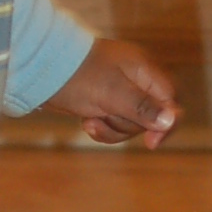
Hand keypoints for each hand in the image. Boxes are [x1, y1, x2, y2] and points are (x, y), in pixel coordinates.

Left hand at [48, 37, 179, 148]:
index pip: (170, 100)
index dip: (166, 123)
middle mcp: (135, 79)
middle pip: (151, 116)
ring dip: (111, 128)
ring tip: (90, 120)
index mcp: (143, 70)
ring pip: (131, 122)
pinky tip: (86, 121)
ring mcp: (119, 90)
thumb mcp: (112, 94)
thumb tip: (171, 119)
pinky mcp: (104, 100)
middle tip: (104, 116)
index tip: (150, 142)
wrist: (39, 69)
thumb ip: (143, 107)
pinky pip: (114, 122)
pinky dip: (102, 127)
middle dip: (127, 125)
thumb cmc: (77, 77)